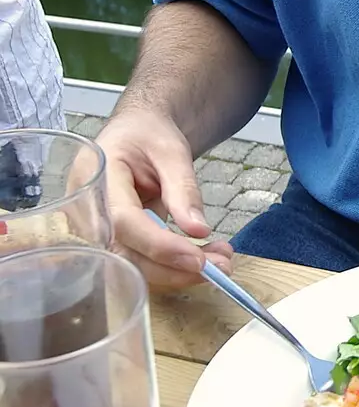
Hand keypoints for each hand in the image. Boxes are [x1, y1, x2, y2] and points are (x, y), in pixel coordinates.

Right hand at [93, 107, 234, 289]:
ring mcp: (96, 231)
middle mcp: (87, 211)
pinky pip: (141, 263)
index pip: (123, 222)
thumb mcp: (170, 150)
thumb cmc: (147, 134)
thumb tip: (198, 230)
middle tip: (221, 266)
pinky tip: (206, 258)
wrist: (136, 133)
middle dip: (174, 269)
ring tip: (221, 261)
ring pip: (134, 267)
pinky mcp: (113, 242)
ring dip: (179, 273)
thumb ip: (182, 188)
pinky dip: (175, 267)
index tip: (198, 260)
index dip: (159, 246)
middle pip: (125, 255)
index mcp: (94, 176)